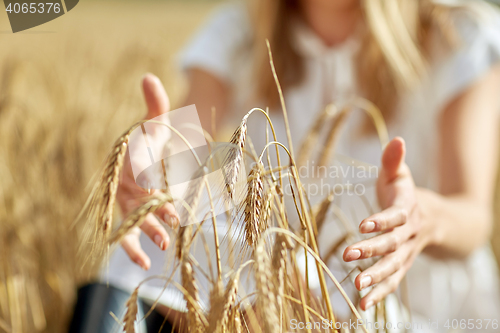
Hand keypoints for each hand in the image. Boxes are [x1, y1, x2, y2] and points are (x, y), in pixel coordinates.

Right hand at [116, 74, 178, 269]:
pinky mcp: (131, 215)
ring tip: (162, 245)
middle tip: (171, 223)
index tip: (161, 188)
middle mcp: (124, 181)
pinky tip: (145, 263)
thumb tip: (149, 76)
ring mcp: (126, 201)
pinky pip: (128, 234)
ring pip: (133, 218)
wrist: (145, 154)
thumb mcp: (155, 120)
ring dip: (147, 231)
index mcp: (129, 157)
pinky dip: (133, 249)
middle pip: (136, 198)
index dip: (148, 178)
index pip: (137, 167)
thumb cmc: (151, 137)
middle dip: (152, 210)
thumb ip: (155, 102)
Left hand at [343, 137, 434, 309]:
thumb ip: (394, 160)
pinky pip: (394, 282)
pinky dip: (380, 294)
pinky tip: (363, 305)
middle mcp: (409, 233)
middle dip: (372, 250)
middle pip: (392, 244)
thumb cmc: (408, 194)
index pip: (395, 216)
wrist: (438, 220)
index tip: (364, 225)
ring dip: (376, 277)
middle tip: (349, 255)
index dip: (382, 220)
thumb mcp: (401, 175)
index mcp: (407, 209)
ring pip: (395, 267)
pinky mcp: (402, 265)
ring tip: (357, 287)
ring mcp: (407, 252)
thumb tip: (396, 138)